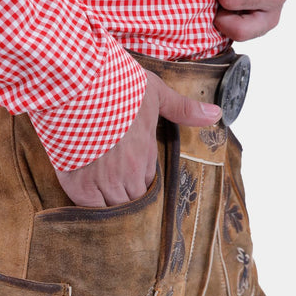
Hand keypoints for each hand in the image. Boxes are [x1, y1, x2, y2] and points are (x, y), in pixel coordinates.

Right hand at [55, 70, 220, 206]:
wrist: (79, 88)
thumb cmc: (115, 86)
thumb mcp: (155, 92)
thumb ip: (182, 108)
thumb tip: (217, 114)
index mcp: (146, 154)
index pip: (149, 182)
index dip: (140, 180)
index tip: (131, 173)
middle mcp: (128, 173)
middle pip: (134, 200)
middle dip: (128, 197)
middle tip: (116, 188)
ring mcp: (104, 181)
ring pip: (114, 208)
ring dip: (110, 204)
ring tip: (102, 197)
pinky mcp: (79, 185)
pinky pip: (90, 209)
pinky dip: (90, 208)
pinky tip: (87, 200)